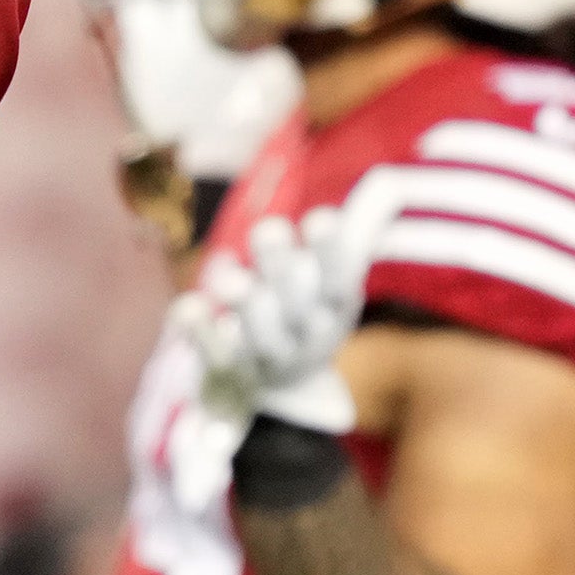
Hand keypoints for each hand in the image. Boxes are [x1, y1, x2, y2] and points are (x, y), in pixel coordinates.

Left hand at [166, 198, 379, 435]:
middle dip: (282, 268)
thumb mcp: (335, 282)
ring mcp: (270, 357)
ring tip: (230, 281)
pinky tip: (187, 307)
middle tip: (268, 230)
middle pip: (298, 305)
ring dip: (247, 306)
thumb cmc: (309, 311)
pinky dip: (200, 333)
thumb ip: (349, 239)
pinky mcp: (231, 370)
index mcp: (335, 308)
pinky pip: (215, 354)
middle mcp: (307, 335)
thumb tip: (386, 185)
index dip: (332, 252)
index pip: (340, 281)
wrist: (287, 388)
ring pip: (263, 336)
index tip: (320, 217)